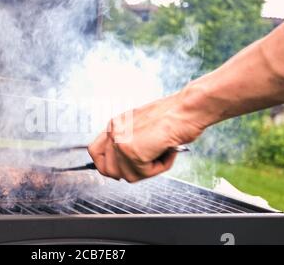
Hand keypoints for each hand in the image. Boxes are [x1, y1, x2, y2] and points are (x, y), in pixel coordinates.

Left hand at [87, 91, 205, 181]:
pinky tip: (168, 150)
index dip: (106, 165)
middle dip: (130, 172)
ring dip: (148, 170)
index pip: (95, 151)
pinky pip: (144, 173)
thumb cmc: (175, 115)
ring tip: (162, 152)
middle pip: (108, 169)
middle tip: (149, 163)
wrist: (188, 108)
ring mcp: (120, 141)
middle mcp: (114, 131)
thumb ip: (131, 142)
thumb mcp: (145, 127)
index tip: (120, 169)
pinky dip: (160, 166)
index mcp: (115, 124)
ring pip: (127, 175)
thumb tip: (124, 165)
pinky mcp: (132, 152)